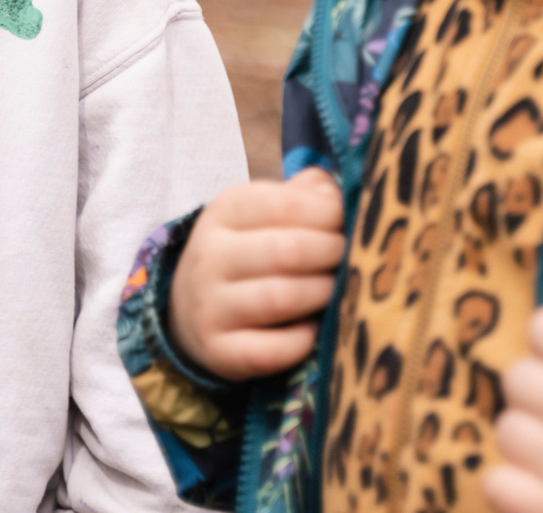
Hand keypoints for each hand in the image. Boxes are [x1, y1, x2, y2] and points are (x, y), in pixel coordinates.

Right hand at [170, 167, 346, 380]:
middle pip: (289, 251)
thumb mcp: (263, 213)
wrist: (192, 308)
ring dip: (323, 294)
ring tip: (338, 290)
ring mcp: (209, 305)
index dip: (329, 213)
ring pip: (282, 299)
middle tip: (351, 258)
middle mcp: (209, 255)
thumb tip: (338, 193)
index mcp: (224, 211)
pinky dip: (302, 341)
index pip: (285, 204)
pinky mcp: (217, 350)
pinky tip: (311, 329)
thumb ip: (303, 195)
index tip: (345, 222)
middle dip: (333, 254)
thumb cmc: (248, 252)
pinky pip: (271, 350)